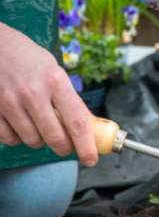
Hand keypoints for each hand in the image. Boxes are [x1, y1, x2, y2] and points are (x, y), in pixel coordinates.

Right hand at [0, 23, 97, 165]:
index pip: (77, 122)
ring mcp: (10, 102)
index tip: (91, 159)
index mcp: (56, 81)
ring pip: (32, 140)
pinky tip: (19, 123)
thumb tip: (89, 125)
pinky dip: (16, 137)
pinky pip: (8, 139)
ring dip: (38, 140)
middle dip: (63, 147)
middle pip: (55, 137)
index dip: (86, 145)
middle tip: (65, 146)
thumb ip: (69, 98)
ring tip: (38, 124)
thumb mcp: (55, 71)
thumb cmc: (28, 58)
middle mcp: (34, 93)